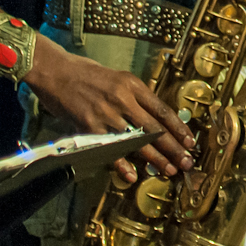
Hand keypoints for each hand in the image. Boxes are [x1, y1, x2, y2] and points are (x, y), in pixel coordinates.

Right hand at [23, 36, 195, 181]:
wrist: (55, 71)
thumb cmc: (86, 73)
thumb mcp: (118, 78)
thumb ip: (135, 96)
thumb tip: (154, 117)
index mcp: (133, 85)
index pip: (163, 110)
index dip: (178, 128)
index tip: (190, 141)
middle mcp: (123, 99)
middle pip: (154, 128)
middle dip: (173, 147)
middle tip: (187, 162)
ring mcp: (106, 114)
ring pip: (136, 141)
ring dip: (154, 158)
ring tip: (168, 170)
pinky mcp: (88, 126)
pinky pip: (109, 149)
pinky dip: (121, 164)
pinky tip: (132, 175)